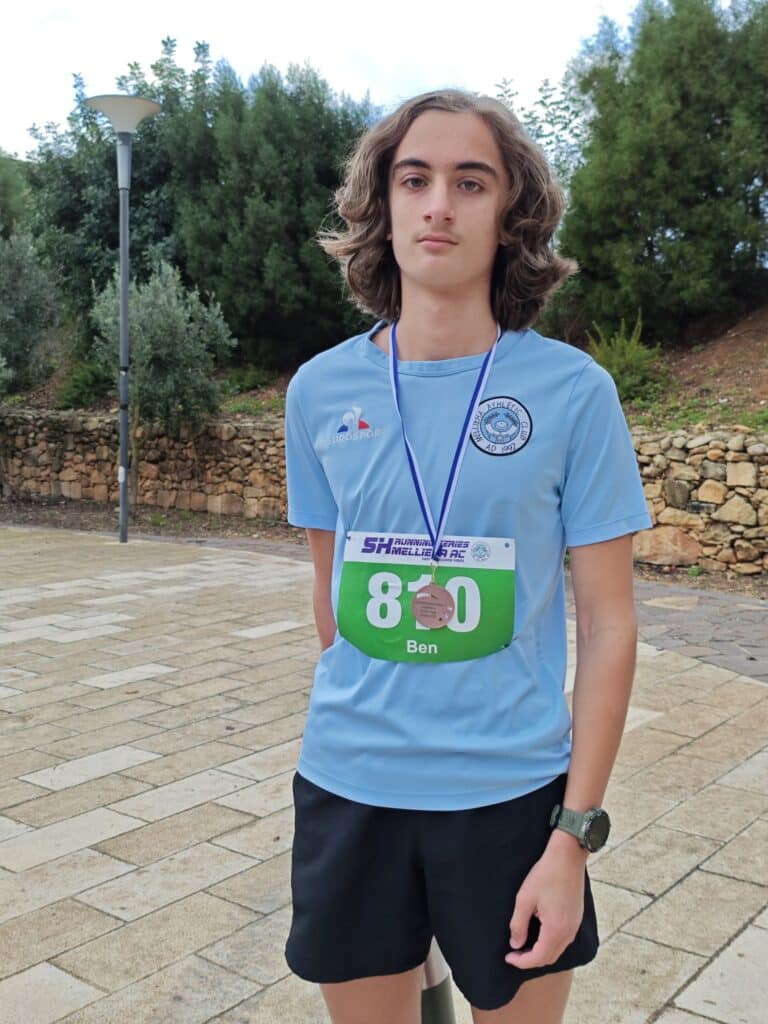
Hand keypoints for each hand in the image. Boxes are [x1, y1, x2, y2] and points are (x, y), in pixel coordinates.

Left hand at [505, 833, 586, 969]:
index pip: (538, 958)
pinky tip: (539, 934)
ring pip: (557, 950)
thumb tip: (516, 944)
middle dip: (531, 960)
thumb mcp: (525, 899)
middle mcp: (568, 932)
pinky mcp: (576, 917)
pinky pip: (564, 940)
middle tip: (514, 953)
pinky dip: (550, 943)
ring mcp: (575, 925)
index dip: (521, 962)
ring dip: (541, 952)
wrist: (567, 856)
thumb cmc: (545, 875)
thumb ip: (518, 925)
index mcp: (555, 930)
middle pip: (549, 958)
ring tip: (524, 945)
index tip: (508, 957)